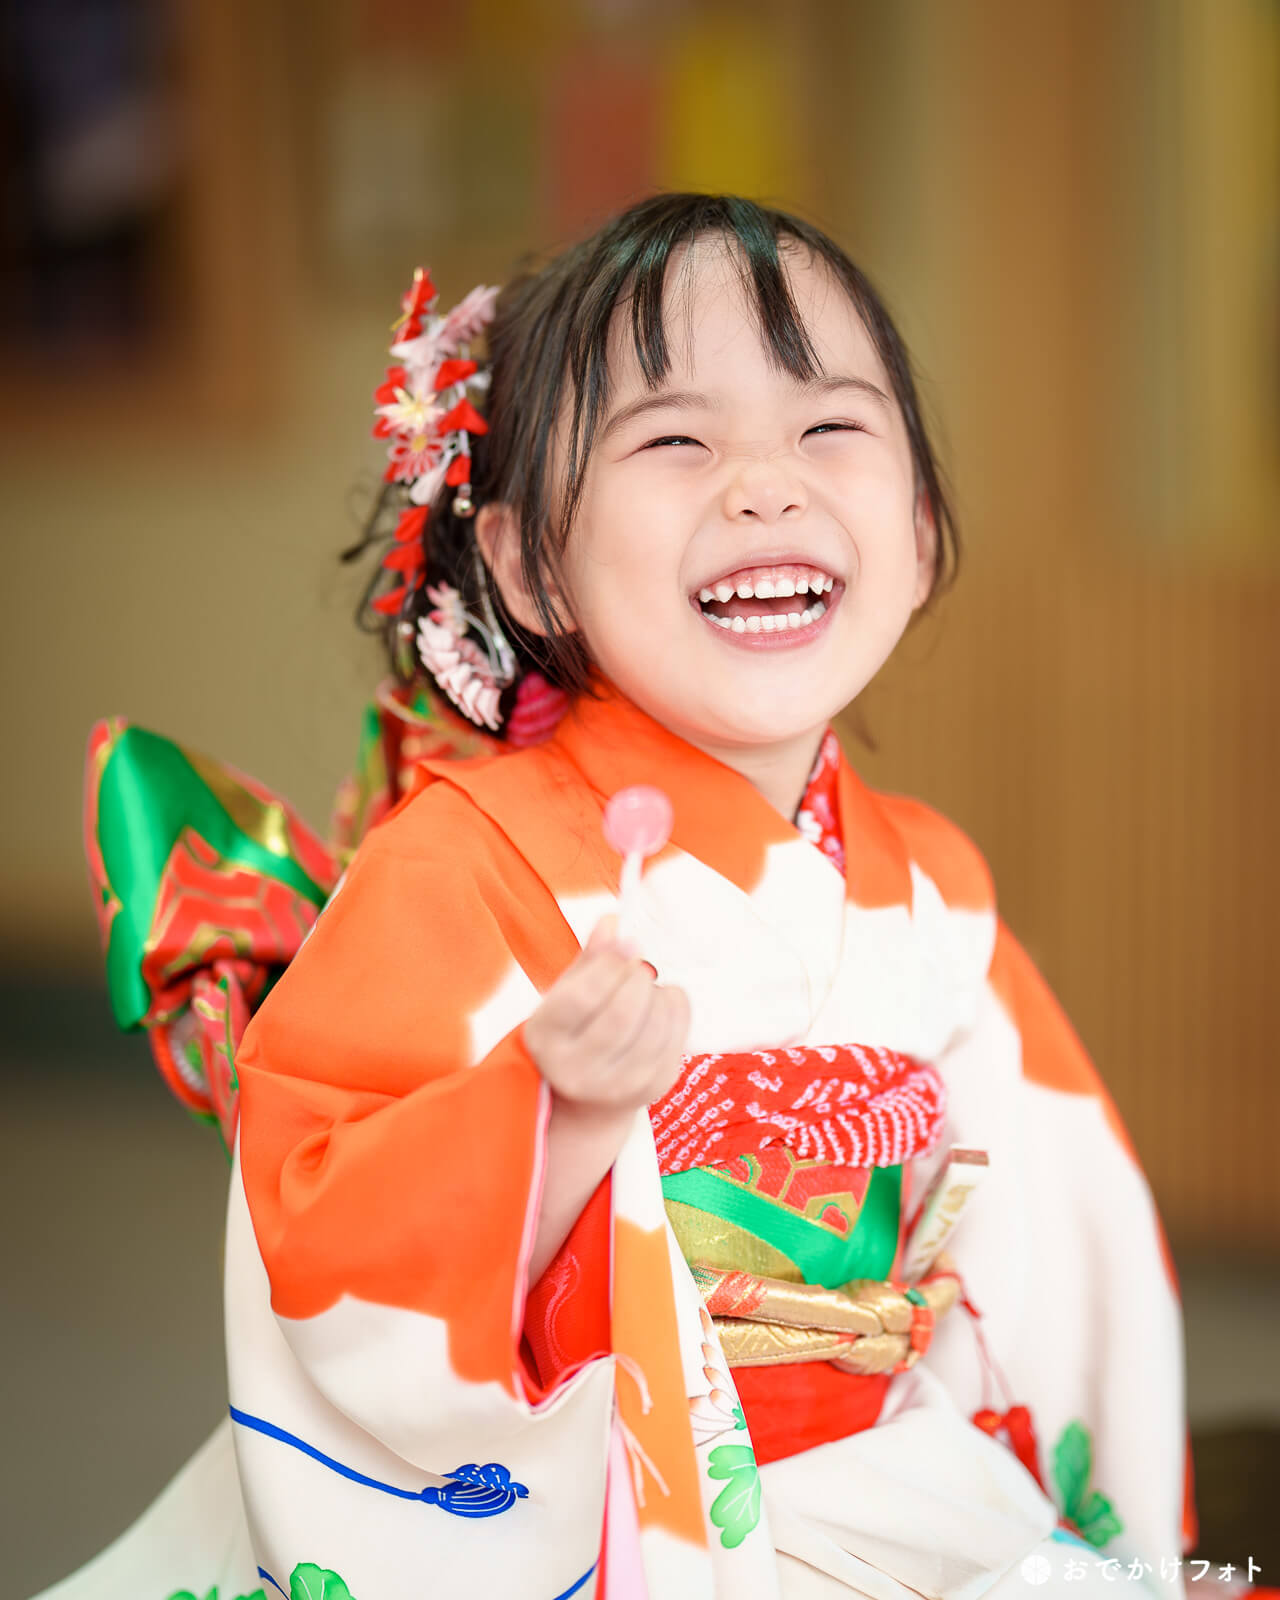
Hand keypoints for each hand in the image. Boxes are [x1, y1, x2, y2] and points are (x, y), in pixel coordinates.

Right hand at [522, 915, 690, 1113]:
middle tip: (638, 968)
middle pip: (623, 1015)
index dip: (610, 964)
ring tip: (648, 987)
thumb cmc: (575, 1030)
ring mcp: (616, 1087)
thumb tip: (613, 922)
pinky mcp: (651, 1089)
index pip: (582, 996)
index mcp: (545, 1039)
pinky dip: (677, 1009)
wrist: (584, 1096)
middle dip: (639, 978)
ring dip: (659, 994)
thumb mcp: (567, 993)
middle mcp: (575, 1071)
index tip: (623, 948)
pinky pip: (676, 1039)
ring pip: (655, 1028)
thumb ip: (589, 958)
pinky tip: (663, 1002)